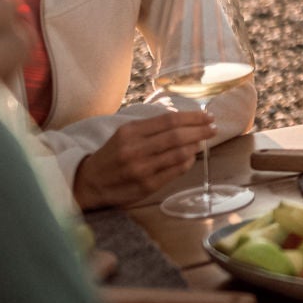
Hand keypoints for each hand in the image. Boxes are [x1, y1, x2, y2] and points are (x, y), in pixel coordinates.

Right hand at [72, 111, 217, 208]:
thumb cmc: (112, 155)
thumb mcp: (124, 134)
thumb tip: (184, 121)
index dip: (193, 117)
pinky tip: (192, 157)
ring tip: (203, 141)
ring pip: (179, 154)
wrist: (89, 183)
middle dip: (200, 130)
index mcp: (130, 132)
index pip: (169, 120)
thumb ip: (151, 127)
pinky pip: (175, 171)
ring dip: (196, 146)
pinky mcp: (147, 186)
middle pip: (177, 136)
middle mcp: (136, 149)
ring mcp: (142, 169)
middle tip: (213, 128)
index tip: (207, 116)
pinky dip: (188, 162)